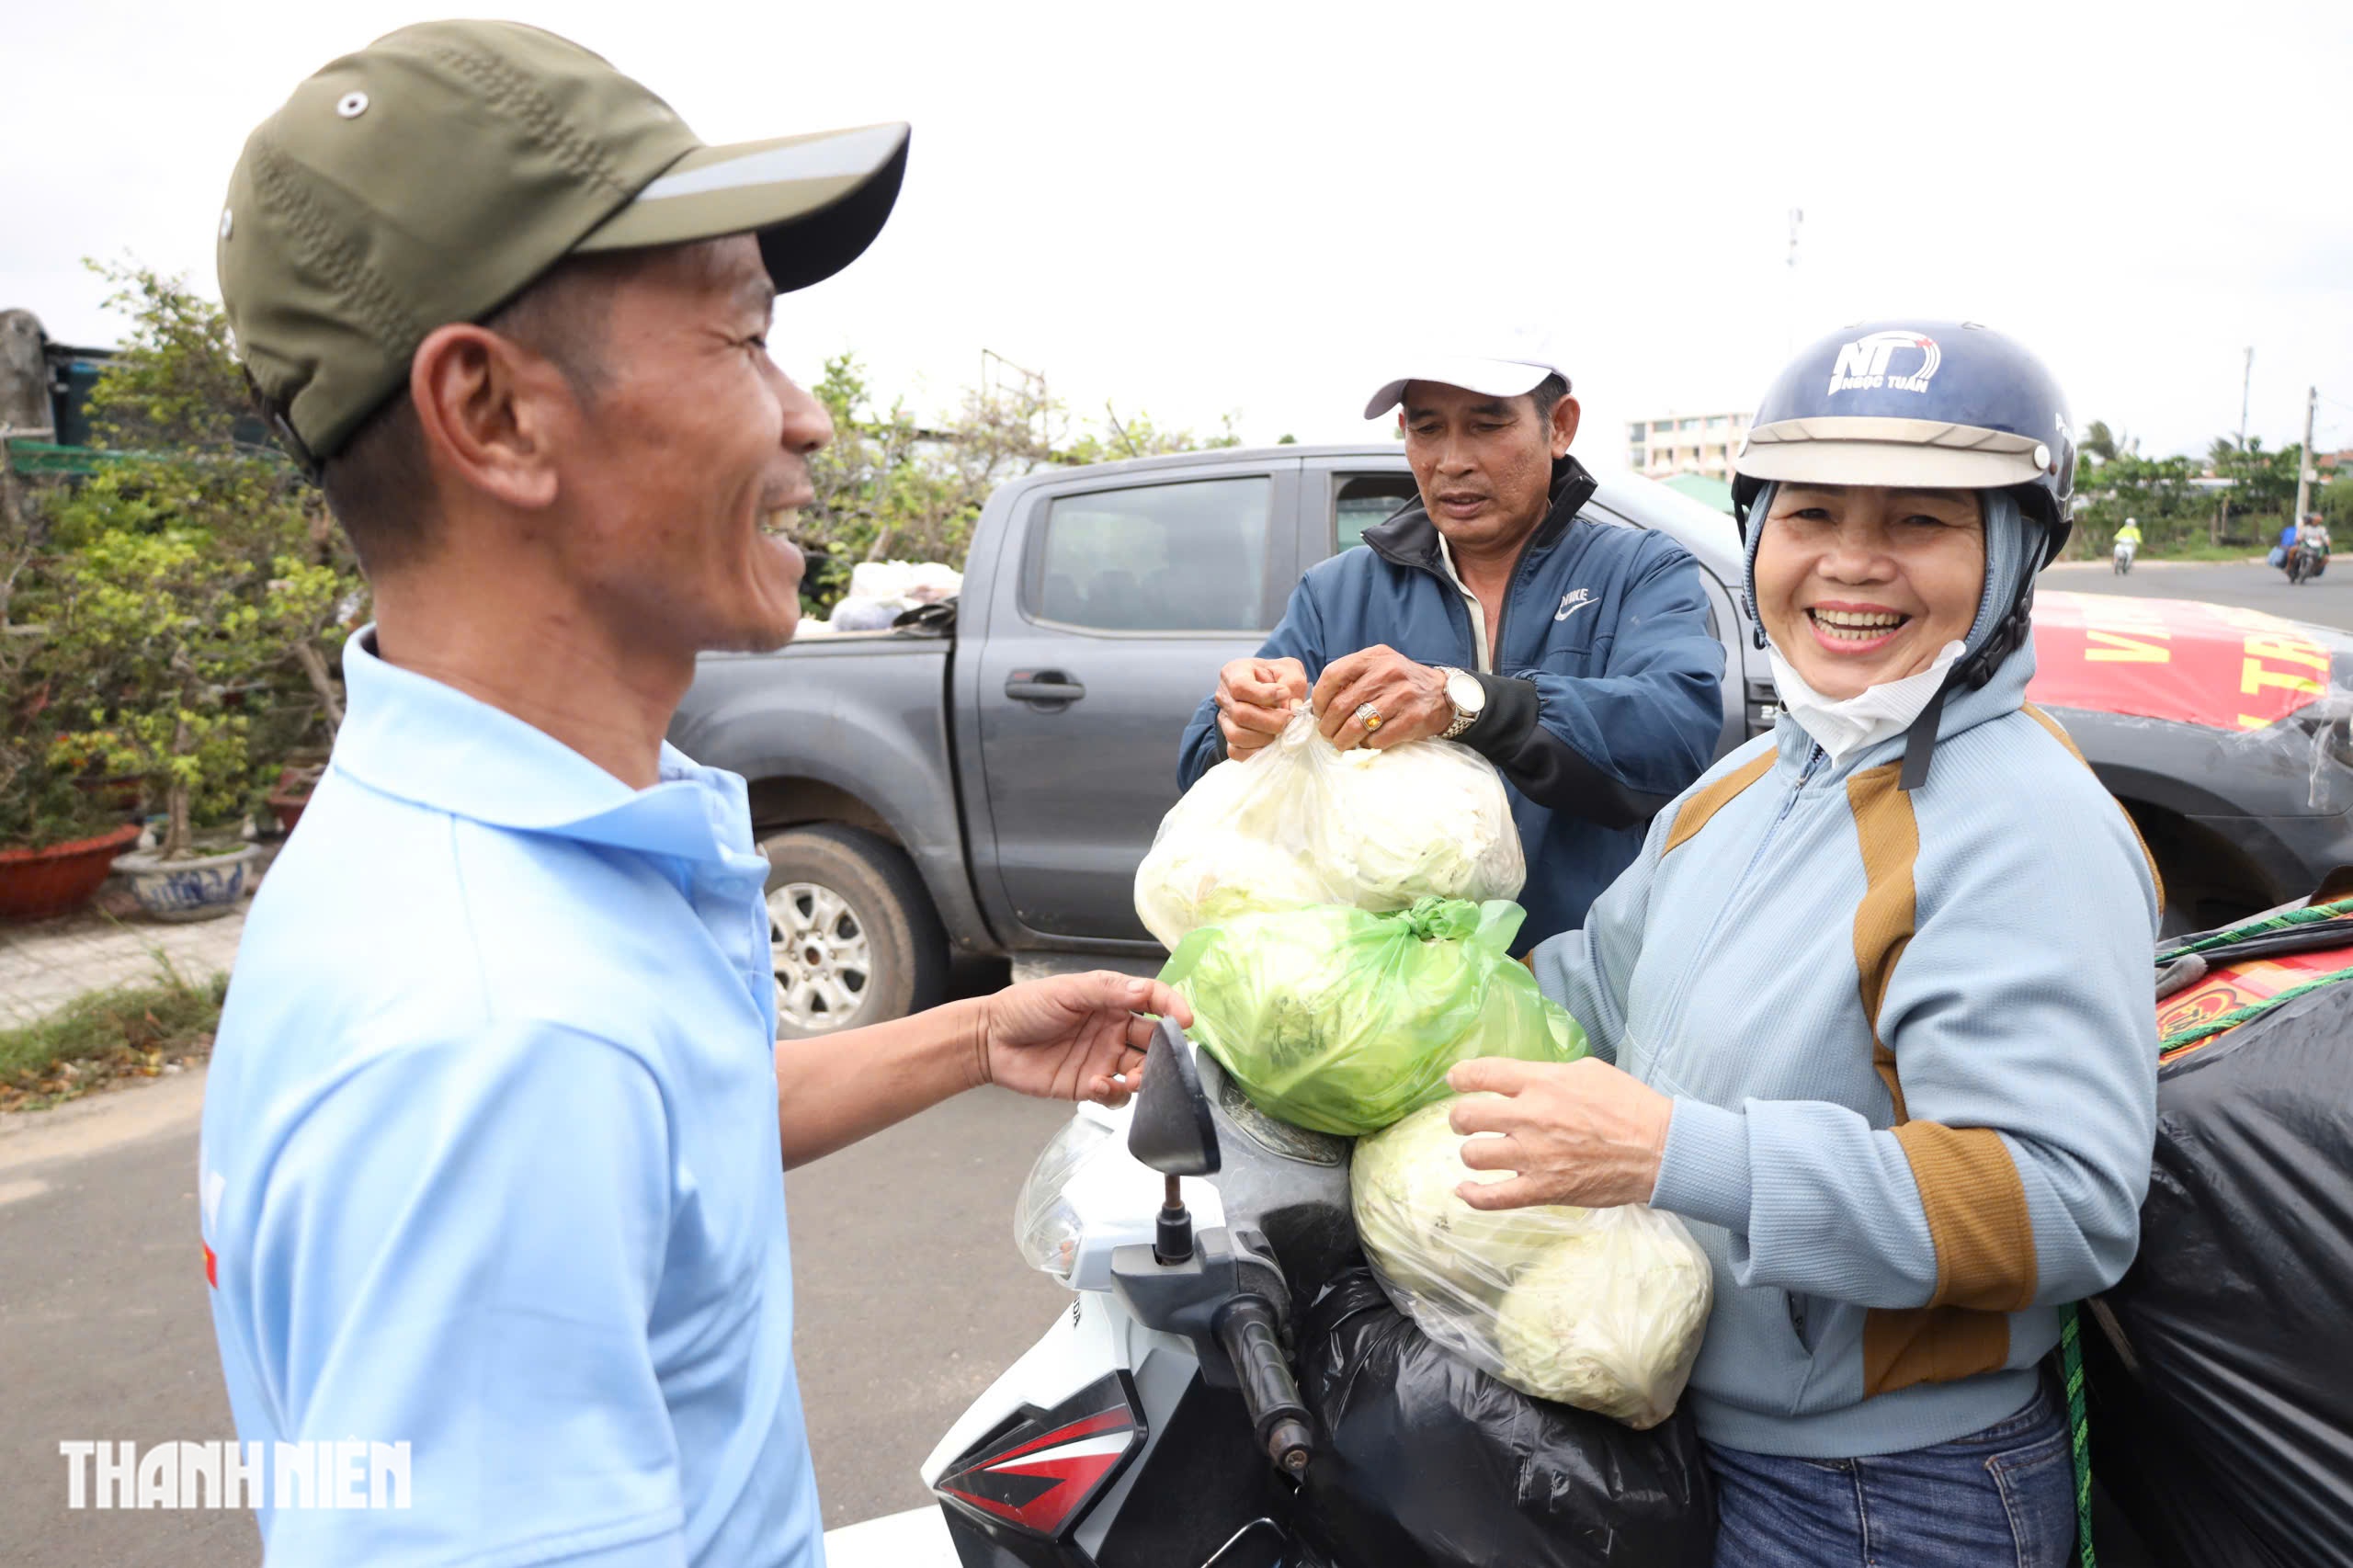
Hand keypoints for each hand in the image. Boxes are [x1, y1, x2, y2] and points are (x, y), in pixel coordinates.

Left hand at [976, 973, 1194, 1107]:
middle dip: (1165, 1051)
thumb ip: (1106, 991)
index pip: (1153, 1000)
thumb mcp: (1066, 990)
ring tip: (1132, 1079)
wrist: (990, 1040)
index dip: (1173, 1007)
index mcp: (1112, 1000)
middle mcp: (1113, 1028)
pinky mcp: (1090, 1085)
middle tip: (1163, 1059)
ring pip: (1142, 1070)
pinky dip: (1116, 1094)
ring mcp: (1103, 1058)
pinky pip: (1116, 1094)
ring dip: (1146, 1077)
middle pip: (1155, 1040)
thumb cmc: (1024, 1007)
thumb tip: (1143, 991)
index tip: (1185, 1020)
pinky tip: (1100, 1085)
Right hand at [1215, 657, 1308, 760]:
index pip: (1239, 686)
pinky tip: (1272, 742)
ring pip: (1236, 735)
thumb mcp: (1288, 668)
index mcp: (1234, 672)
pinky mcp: (1228, 738)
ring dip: (1264, 737)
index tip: (1285, 693)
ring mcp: (1224, 719)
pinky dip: (1257, 751)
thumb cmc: (1278, 677)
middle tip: (1289, 719)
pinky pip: (1236, 752)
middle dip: (1270, 720)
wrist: (1270, 689)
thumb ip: (1292, 682)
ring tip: (1281, 731)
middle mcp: (1223, 696)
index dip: (1264, 694)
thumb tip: (1293, 708)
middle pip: (1239, 714)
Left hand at [1311, 645, 1452, 750]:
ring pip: (1356, 726)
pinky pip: (1377, 739)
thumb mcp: (1380, 666)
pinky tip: (1367, 743)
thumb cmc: (1402, 682)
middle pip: (1341, 705)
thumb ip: (1353, 677)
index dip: (1319, 698)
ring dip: (1342, 740)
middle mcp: (1387, 673)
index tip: (1318, 712)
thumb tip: (1320, 703)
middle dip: (1327, 726)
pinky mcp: (1412, 719)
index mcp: (1374, 657)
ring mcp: (1400, 696)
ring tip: (1341, 743)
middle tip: (1327, 734)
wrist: (1444, 693)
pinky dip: (1367, 745)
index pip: (1333, 675)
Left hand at [1444, 1057, 1674, 1209]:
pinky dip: (1472, 1195)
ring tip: (1481, 1151)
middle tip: (1466, 1121)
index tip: (1456, 1081)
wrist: (1659, 1150)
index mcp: (1542, 1083)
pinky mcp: (1542, 1189)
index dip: (1460, 1077)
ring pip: (1473, 1155)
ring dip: (1472, 1152)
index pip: (1482, 1073)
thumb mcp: (1587, 1071)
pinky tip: (1465, 1189)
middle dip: (1459, 1118)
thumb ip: (1548, 1074)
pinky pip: (1492, 1198)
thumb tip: (1523, 1079)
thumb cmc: (1629, 1107)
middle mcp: (1531, 1117)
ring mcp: (1534, 1157)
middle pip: (1466, 1116)